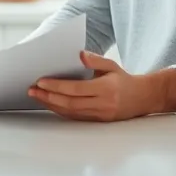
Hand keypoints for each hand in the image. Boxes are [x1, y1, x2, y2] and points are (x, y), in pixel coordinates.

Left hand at [27, 51, 175, 121]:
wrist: (143, 98)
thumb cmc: (124, 79)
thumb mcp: (112, 65)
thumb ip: (95, 60)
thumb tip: (78, 55)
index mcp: (105, 89)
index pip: (76, 89)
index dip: (57, 86)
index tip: (41, 80)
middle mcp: (102, 104)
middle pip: (69, 103)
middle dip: (48, 96)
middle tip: (32, 89)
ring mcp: (99, 115)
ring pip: (70, 112)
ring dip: (50, 104)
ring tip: (36, 95)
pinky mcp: (97, 121)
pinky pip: (74, 117)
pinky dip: (60, 110)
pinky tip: (49, 102)